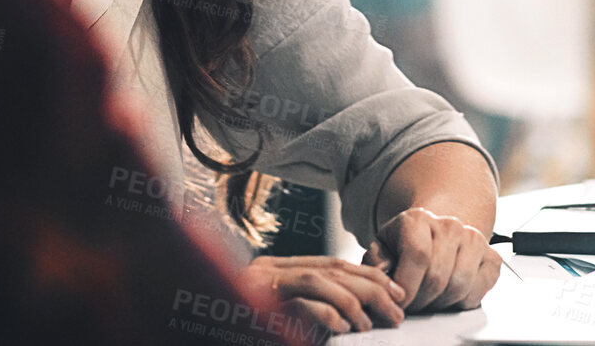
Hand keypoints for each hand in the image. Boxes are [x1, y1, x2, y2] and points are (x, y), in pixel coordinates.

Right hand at [237, 255, 405, 334]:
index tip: (395, 292)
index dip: (368, 276)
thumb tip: (356, 315)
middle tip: (397, 309)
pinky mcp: (255, 303)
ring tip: (370, 324)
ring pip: (319, 278)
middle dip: (371, 288)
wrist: (197, 331)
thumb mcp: (283, 320)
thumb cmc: (245, 330)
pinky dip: (325, 312)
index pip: (332, 264)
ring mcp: (259, 284)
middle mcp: (269, 271)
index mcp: (278, 271)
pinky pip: (298, 299)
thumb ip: (309, 310)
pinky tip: (343, 328)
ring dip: (352, 301)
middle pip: (332, 269)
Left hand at [364, 207, 501, 313]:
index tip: (400, 302)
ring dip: (440, 302)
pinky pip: (479, 290)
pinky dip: (462, 301)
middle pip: (438, 276)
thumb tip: (387, 282)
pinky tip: (449, 295)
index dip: (408, 285)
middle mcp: (450, 226)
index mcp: (419, 219)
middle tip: (412, 305)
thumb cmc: (407, 244)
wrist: (435, 234)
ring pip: (459, 286)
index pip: (418, 255)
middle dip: (421, 300)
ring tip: (428, 299)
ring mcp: (474, 240)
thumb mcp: (383, 248)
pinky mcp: (492, 258)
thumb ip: (377, 263)